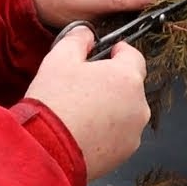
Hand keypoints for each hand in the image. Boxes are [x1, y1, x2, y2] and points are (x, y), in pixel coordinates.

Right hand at [25, 24, 149, 181]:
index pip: (133, 55)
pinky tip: (84, 130)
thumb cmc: (55, 102)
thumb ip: (78, 39)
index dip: (118, 51)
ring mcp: (134, 132)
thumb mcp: (59, 58)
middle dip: (112, 81)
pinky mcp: (125, 153)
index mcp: (127, 77)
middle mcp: (139, 105)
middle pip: (130, 84)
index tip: (104, 53)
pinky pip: (120, 134)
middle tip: (85, 84)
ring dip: (111, 107)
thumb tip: (86, 33)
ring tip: (82, 111)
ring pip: (126, 110)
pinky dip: (107, 130)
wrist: (47, 149)